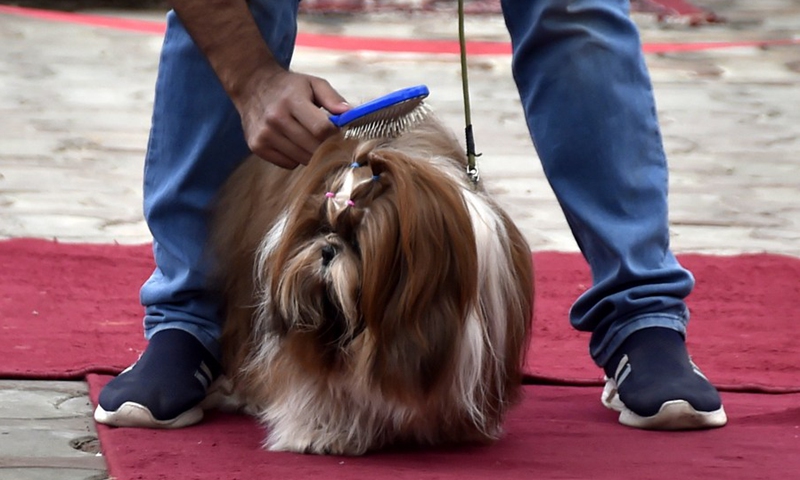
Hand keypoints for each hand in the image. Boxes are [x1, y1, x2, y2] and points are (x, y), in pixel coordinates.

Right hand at [235, 70, 350, 168]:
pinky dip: (295, 157)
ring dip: (311, 153)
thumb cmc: (289, 87)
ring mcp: (265, 134)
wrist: (252, 85)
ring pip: (302, 159)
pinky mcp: (257, 146)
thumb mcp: (313, 83)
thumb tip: (349, 114)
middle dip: (326, 146)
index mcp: (292, 101)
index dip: (334, 134)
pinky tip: (292, 142)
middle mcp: (276, 118)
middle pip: (313, 148)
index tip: (337, 131)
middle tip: (327, 138)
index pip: (321, 129)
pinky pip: (288, 164)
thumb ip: (333, 98)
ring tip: (308, 137)